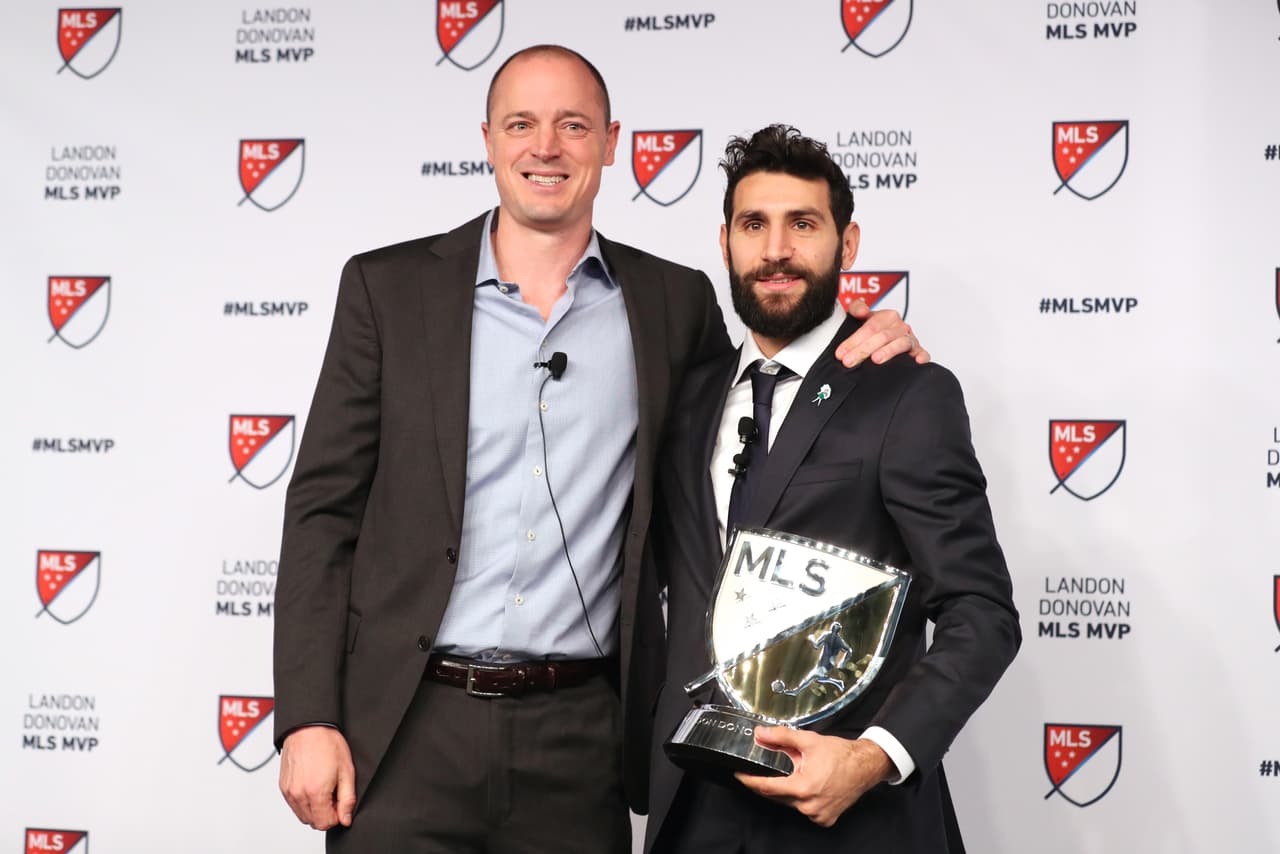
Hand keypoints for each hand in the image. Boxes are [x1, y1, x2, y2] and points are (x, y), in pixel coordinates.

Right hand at [279, 726, 356, 830]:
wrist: (308, 728)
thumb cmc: (327, 743)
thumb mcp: (347, 770)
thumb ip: (347, 799)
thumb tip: (346, 818)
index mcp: (316, 792)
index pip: (324, 824)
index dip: (336, 816)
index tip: (339, 801)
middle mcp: (299, 794)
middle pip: (313, 822)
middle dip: (325, 813)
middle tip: (333, 793)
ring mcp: (288, 791)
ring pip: (302, 815)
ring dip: (314, 808)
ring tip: (322, 787)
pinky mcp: (283, 787)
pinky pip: (294, 805)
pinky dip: (304, 801)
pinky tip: (312, 784)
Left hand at [735, 727, 892, 826]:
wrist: (865, 766)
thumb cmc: (840, 754)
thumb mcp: (808, 741)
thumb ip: (781, 736)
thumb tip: (760, 735)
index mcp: (803, 787)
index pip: (766, 787)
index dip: (750, 781)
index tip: (739, 775)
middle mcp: (809, 806)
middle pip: (778, 796)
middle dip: (772, 782)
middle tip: (777, 767)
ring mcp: (818, 815)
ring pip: (791, 803)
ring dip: (789, 790)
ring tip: (800, 773)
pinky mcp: (825, 819)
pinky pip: (805, 810)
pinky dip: (802, 799)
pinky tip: (810, 786)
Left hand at [834, 299, 929, 366]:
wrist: (886, 335)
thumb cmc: (874, 328)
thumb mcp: (862, 315)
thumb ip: (857, 308)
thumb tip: (861, 311)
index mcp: (887, 316)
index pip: (870, 327)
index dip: (854, 340)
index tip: (841, 353)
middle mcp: (899, 326)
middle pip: (882, 336)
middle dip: (864, 350)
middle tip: (850, 361)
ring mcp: (909, 338)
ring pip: (900, 343)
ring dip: (888, 351)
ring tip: (875, 359)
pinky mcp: (917, 350)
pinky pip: (922, 352)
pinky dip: (922, 355)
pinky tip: (917, 361)